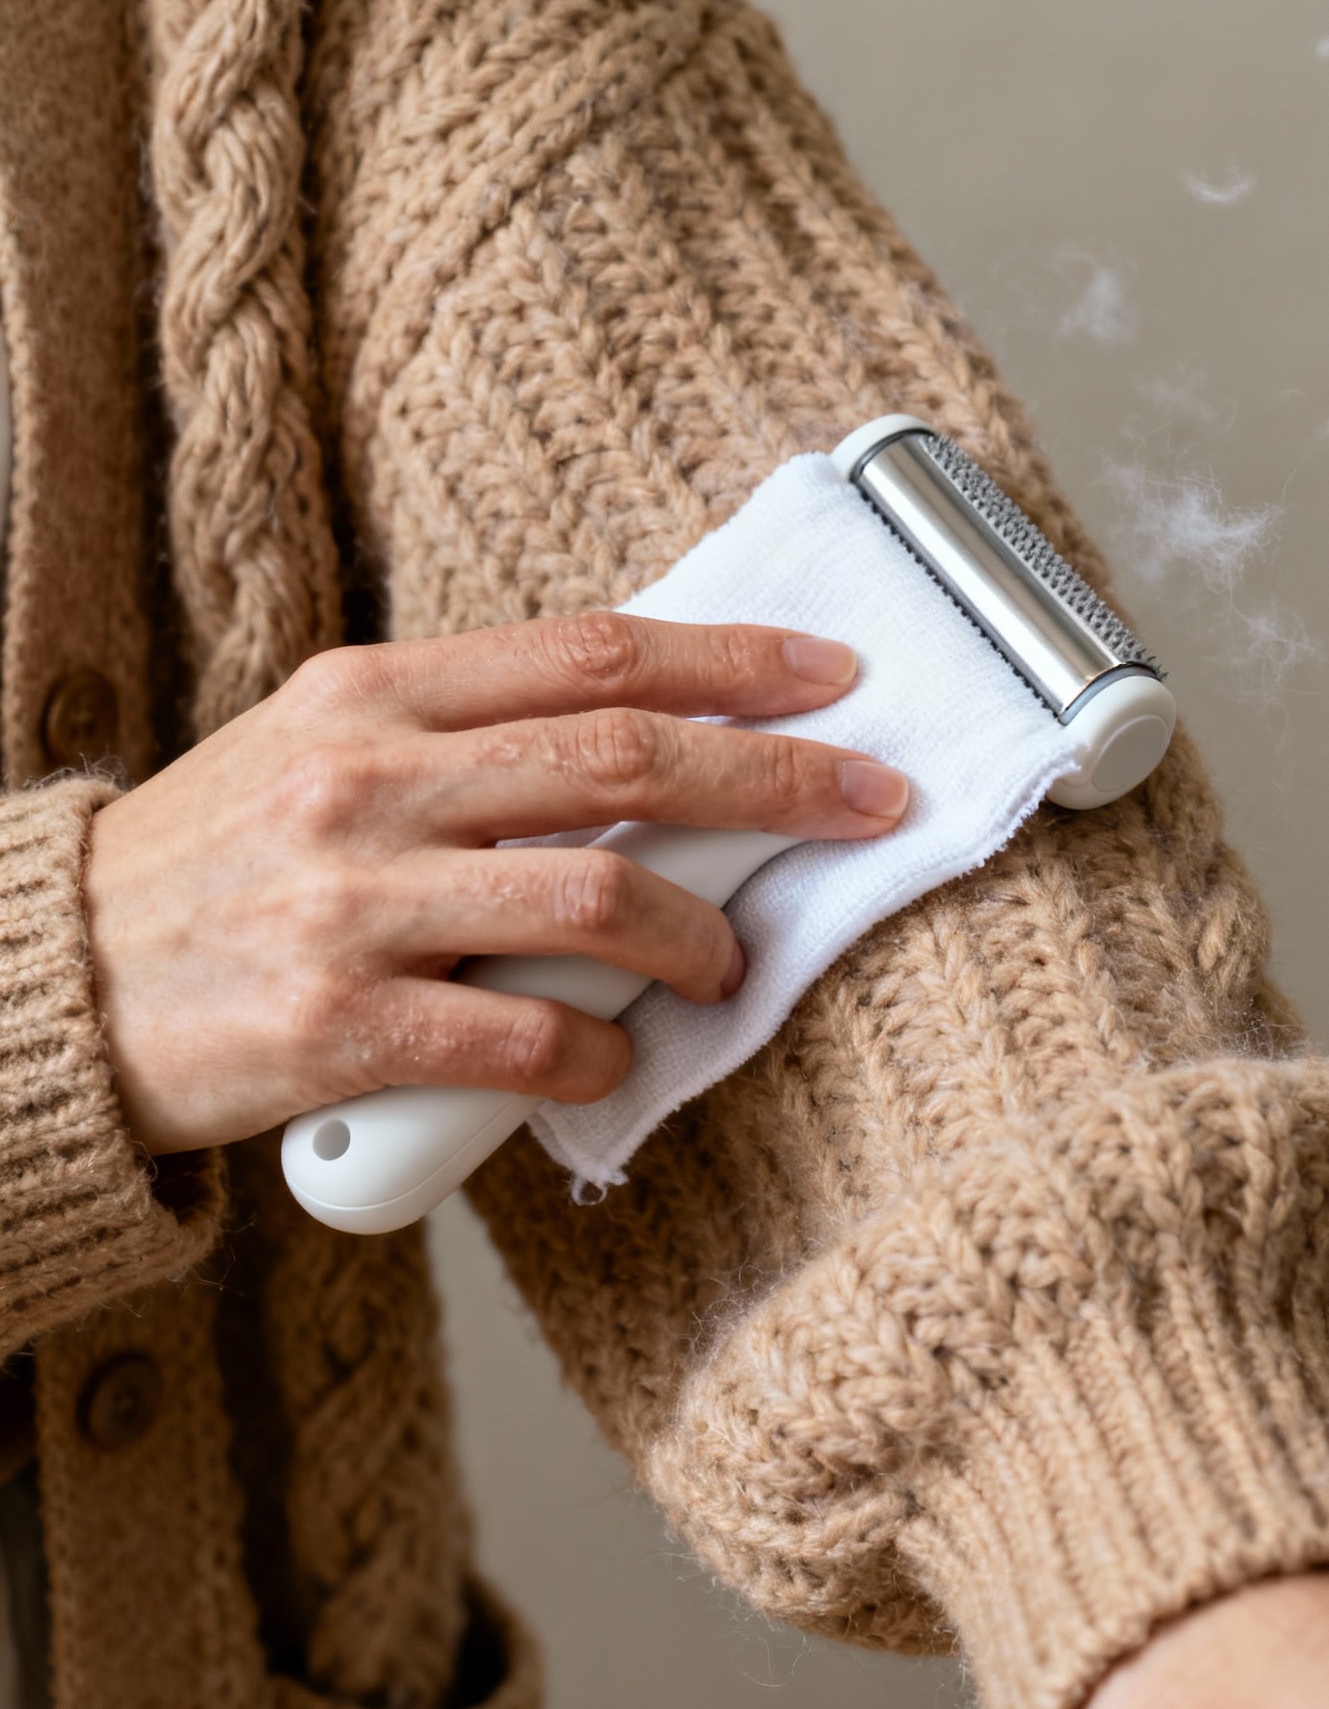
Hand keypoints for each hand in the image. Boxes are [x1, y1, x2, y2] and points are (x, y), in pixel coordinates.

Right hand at [85, 613, 906, 1155]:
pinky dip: (597, 1048)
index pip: (589, 652)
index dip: (729, 660)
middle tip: (868, 799)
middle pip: (622, 755)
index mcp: (370, 695)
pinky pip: (523, 1033)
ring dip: (696, 933)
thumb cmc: (214, 870)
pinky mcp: (339, 1026)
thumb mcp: (320, 753)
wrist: (57, 987)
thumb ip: (461, 735)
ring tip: (727, 963)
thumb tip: (638, 730)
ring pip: (593, 891)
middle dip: (774, 776)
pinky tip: (613, 1056)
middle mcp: (366, 780)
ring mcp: (353, 902)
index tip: (828, 676)